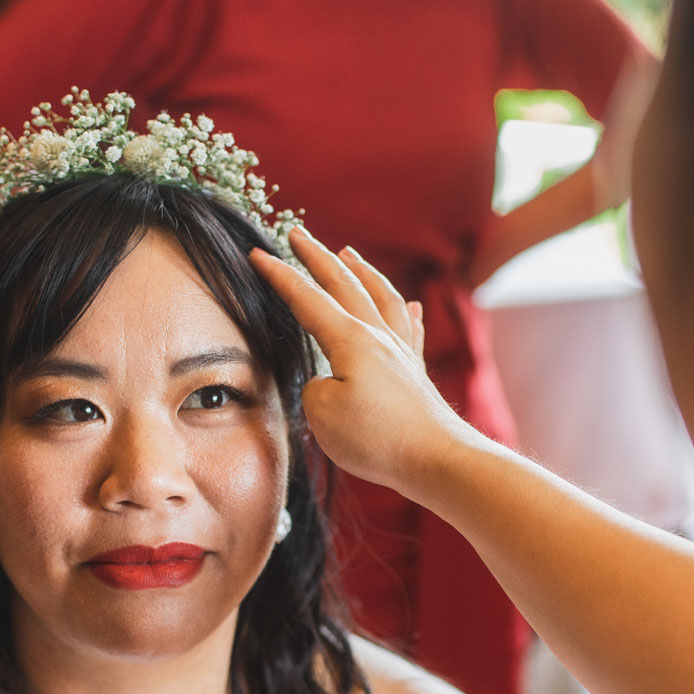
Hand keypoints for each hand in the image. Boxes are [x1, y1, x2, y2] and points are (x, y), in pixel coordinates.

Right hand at [252, 227, 477, 500]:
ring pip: (381, 296)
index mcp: (350, 340)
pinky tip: (411, 306)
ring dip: (362, 271)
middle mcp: (378, 336)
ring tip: (350, 253)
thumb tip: (330, 380)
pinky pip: (410, 330)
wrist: (436, 458)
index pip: (306, 299)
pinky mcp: (416, 373)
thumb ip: (316, 388)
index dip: (280, 276)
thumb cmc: (378, 438)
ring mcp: (401, 352)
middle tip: (298, 234)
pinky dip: (405, 312)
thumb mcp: (323, 414)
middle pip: (344, 284)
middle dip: (317, 256)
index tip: (257, 254)